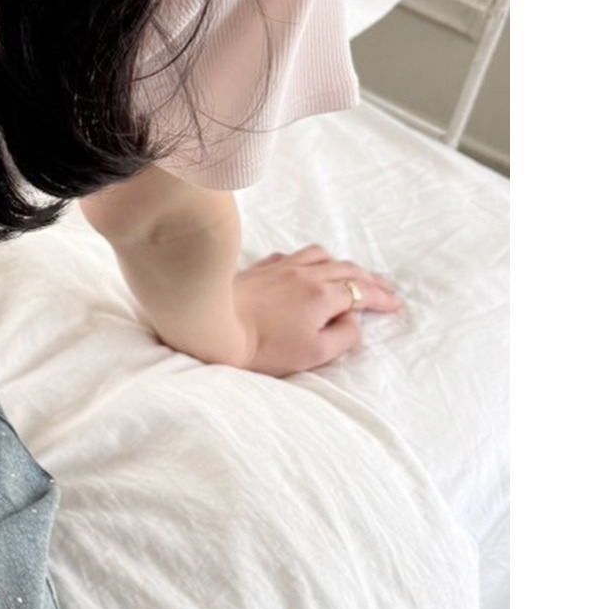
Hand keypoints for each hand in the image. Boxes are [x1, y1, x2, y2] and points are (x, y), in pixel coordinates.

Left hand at [229, 243, 401, 375]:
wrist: (213, 327)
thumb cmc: (262, 346)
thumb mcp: (313, 353)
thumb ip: (343, 337)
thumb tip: (354, 322)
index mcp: (323, 295)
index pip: (362, 293)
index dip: (382, 299)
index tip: (394, 305)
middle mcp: (306, 274)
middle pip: (346, 269)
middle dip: (369, 280)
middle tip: (383, 288)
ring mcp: (282, 267)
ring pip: (321, 255)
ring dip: (341, 264)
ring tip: (349, 274)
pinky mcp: (260, 267)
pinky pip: (293, 255)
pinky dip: (310, 259)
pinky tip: (306, 267)